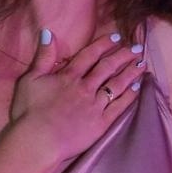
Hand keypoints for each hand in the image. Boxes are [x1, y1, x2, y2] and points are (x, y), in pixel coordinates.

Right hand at [9, 30, 144, 163]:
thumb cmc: (29, 112)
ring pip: (116, 85)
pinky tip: (137, 88)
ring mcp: (95, 106)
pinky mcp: (101, 123)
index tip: (116, 37)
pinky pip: (119, 107)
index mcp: (68, 77)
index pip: (89, 56)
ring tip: (142, 65)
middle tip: (136, 48)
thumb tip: (49, 32)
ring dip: (130, 73)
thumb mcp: (30, 79)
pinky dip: (129, 96)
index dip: (103, 45)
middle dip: (122, 56)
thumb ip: (42, 56)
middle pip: (107, 68)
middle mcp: (85, 88)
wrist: (38, 140)